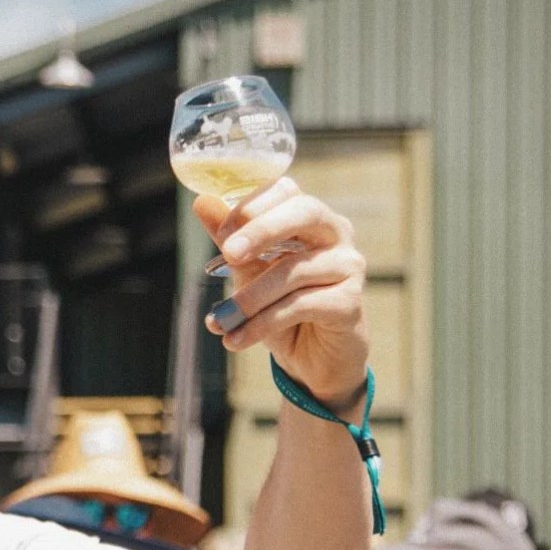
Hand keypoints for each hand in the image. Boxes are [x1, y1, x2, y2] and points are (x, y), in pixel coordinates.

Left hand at [194, 179, 369, 405]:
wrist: (313, 359)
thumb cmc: (282, 306)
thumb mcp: (250, 272)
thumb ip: (231, 240)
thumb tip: (201, 202)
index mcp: (310, 217)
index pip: (286, 190)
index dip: (251, 207)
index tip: (221, 235)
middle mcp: (336, 233)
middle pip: (304, 212)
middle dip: (261, 230)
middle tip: (228, 254)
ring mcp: (348, 266)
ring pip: (294, 271)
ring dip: (250, 298)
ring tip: (219, 321)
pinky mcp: (349, 302)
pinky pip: (301, 305)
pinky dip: (263, 323)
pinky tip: (236, 339)